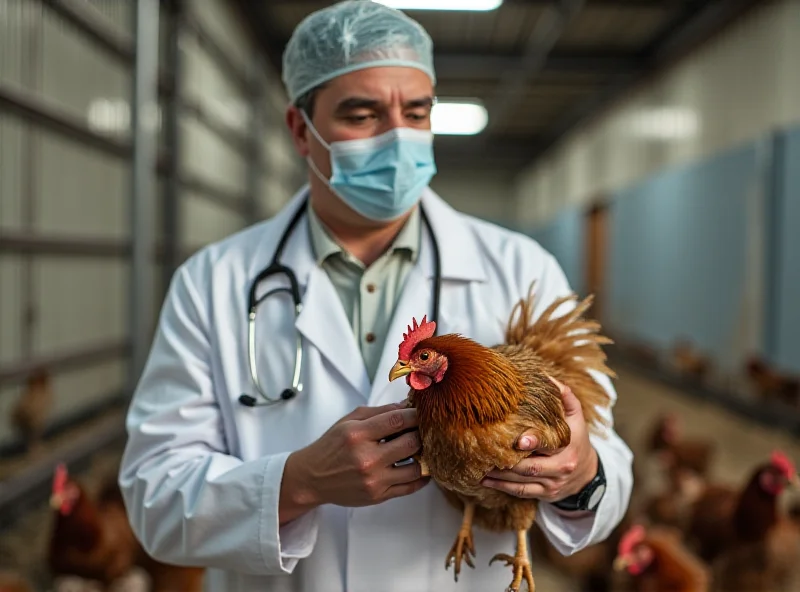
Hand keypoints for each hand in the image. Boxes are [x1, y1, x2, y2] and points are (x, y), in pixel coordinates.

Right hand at [280, 402, 427, 523]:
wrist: (312, 477)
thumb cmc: (332, 446)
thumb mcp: (349, 421)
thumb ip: (379, 412)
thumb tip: (408, 406)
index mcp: (358, 434)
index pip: (398, 420)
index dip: (416, 414)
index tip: (423, 413)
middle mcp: (366, 458)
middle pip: (411, 443)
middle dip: (422, 434)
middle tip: (425, 431)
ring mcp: (373, 480)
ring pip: (415, 467)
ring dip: (424, 456)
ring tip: (423, 449)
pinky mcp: (378, 496)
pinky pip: (410, 487)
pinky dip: (422, 477)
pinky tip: (423, 467)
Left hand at [481, 377, 597, 502]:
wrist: (587, 473)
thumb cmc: (576, 438)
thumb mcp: (575, 416)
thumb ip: (564, 396)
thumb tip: (545, 376)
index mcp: (568, 446)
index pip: (550, 445)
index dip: (534, 442)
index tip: (519, 440)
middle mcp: (561, 467)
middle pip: (532, 468)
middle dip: (508, 463)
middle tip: (485, 454)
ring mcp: (553, 484)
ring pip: (523, 483)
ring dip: (499, 477)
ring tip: (479, 468)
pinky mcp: (545, 495)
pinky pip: (522, 493)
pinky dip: (502, 488)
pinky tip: (485, 481)